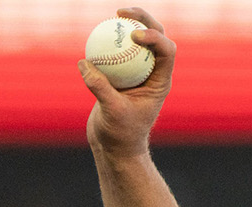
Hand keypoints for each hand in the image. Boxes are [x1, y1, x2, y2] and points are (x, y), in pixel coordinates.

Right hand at [79, 7, 175, 157]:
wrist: (115, 147)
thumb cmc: (120, 135)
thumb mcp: (111, 112)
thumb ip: (100, 88)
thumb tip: (85, 63)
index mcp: (160, 83)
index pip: (167, 52)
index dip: (155, 37)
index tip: (134, 35)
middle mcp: (152, 74)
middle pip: (156, 39)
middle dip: (144, 20)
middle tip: (122, 11)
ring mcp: (137, 73)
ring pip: (137, 43)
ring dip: (128, 25)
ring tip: (114, 14)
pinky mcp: (120, 75)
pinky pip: (116, 53)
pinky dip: (108, 42)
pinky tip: (96, 33)